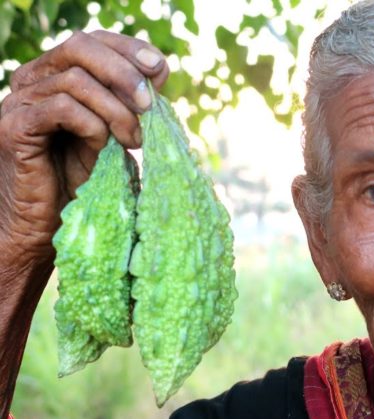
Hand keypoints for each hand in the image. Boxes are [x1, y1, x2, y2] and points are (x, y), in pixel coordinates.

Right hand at [0, 31, 167, 268]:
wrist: (46, 226)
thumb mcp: (113, 133)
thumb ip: (128, 102)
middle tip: (150, 106)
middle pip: (79, 46)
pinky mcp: (14, 129)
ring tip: (134, 140)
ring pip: (75, 79)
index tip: (161, 71)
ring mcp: (18, 102)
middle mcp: (31, 81)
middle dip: (125, 72)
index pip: (92, 39)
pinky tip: (104, 146)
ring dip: (116, 109)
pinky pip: (61, 108)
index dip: (129, 48)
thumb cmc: (81, 180)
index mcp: (54, 74)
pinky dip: (93, 124)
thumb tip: (159, 71)